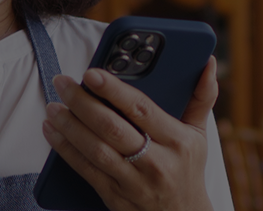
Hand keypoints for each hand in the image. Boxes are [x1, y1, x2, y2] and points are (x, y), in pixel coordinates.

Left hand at [43, 56, 218, 210]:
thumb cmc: (188, 169)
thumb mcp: (200, 136)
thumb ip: (201, 98)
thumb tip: (209, 64)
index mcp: (177, 141)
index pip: (141, 109)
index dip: (114, 90)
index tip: (91, 73)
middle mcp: (156, 162)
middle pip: (112, 128)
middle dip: (82, 103)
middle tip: (62, 82)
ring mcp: (134, 182)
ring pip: (95, 150)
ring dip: (69, 126)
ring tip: (53, 106)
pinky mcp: (115, 197)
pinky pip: (86, 170)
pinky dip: (66, 150)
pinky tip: (52, 132)